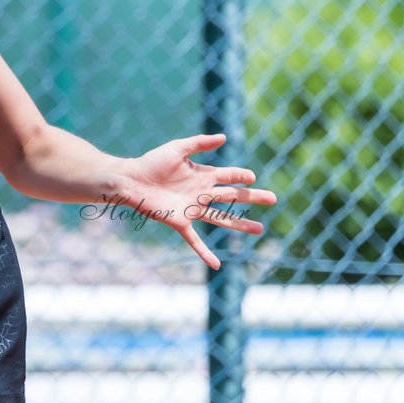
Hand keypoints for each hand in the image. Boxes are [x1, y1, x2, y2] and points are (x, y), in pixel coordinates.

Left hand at [115, 133, 276, 269]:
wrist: (130, 180)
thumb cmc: (151, 163)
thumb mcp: (177, 149)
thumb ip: (199, 144)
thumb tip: (223, 137)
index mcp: (201, 175)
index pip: (228, 175)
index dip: (240, 175)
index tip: (252, 177)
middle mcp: (200, 193)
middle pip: (232, 196)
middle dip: (252, 198)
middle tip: (273, 198)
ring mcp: (192, 209)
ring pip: (222, 218)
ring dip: (240, 224)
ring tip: (260, 230)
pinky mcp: (180, 221)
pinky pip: (195, 240)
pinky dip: (205, 253)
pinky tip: (217, 265)